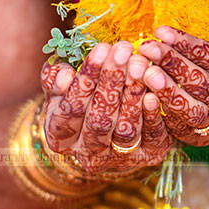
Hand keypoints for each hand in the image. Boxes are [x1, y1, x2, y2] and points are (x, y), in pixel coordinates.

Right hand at [39, 43, 172, 171]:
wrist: (106, 136)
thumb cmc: (80, 102)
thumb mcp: (60, 90)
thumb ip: (54, 79)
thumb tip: (66, 75)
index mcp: (60, 137)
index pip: (71, 108)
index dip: (86, 78)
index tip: (101, 48)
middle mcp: (87, 154)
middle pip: (99, 119)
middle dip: (112, 81)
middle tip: (124, 49)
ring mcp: (118, 159)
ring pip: (125, 129)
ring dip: (133, 94)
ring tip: (139, 64)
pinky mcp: (148, 157)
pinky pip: (151, 137)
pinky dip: (152, 115)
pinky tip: (154, 93)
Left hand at [136, 12, 208, 145]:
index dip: (190, 46)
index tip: (163, 31)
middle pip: (205, 86)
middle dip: (173, 65)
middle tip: (147, 49)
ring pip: (195, 112)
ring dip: (168, 93)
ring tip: (146, 73)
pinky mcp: (205, 136)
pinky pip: (184, 130)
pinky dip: (164, 115)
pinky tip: (146, 95)